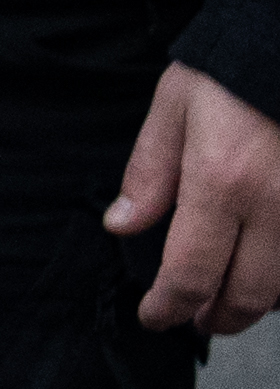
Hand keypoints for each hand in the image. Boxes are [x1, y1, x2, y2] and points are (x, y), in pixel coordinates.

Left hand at [108, 64, 279, 334]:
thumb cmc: (233, 67)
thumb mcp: (174, 108)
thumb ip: (149, 172)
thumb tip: (122, 226)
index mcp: (222, 183)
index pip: (191, 274)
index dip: (168, 307)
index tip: (154, 316)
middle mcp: (277, 206)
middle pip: (248, 295)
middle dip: (216, 319)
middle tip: (195, 321)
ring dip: (257, 304)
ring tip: (229, 302)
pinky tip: (269, 273)